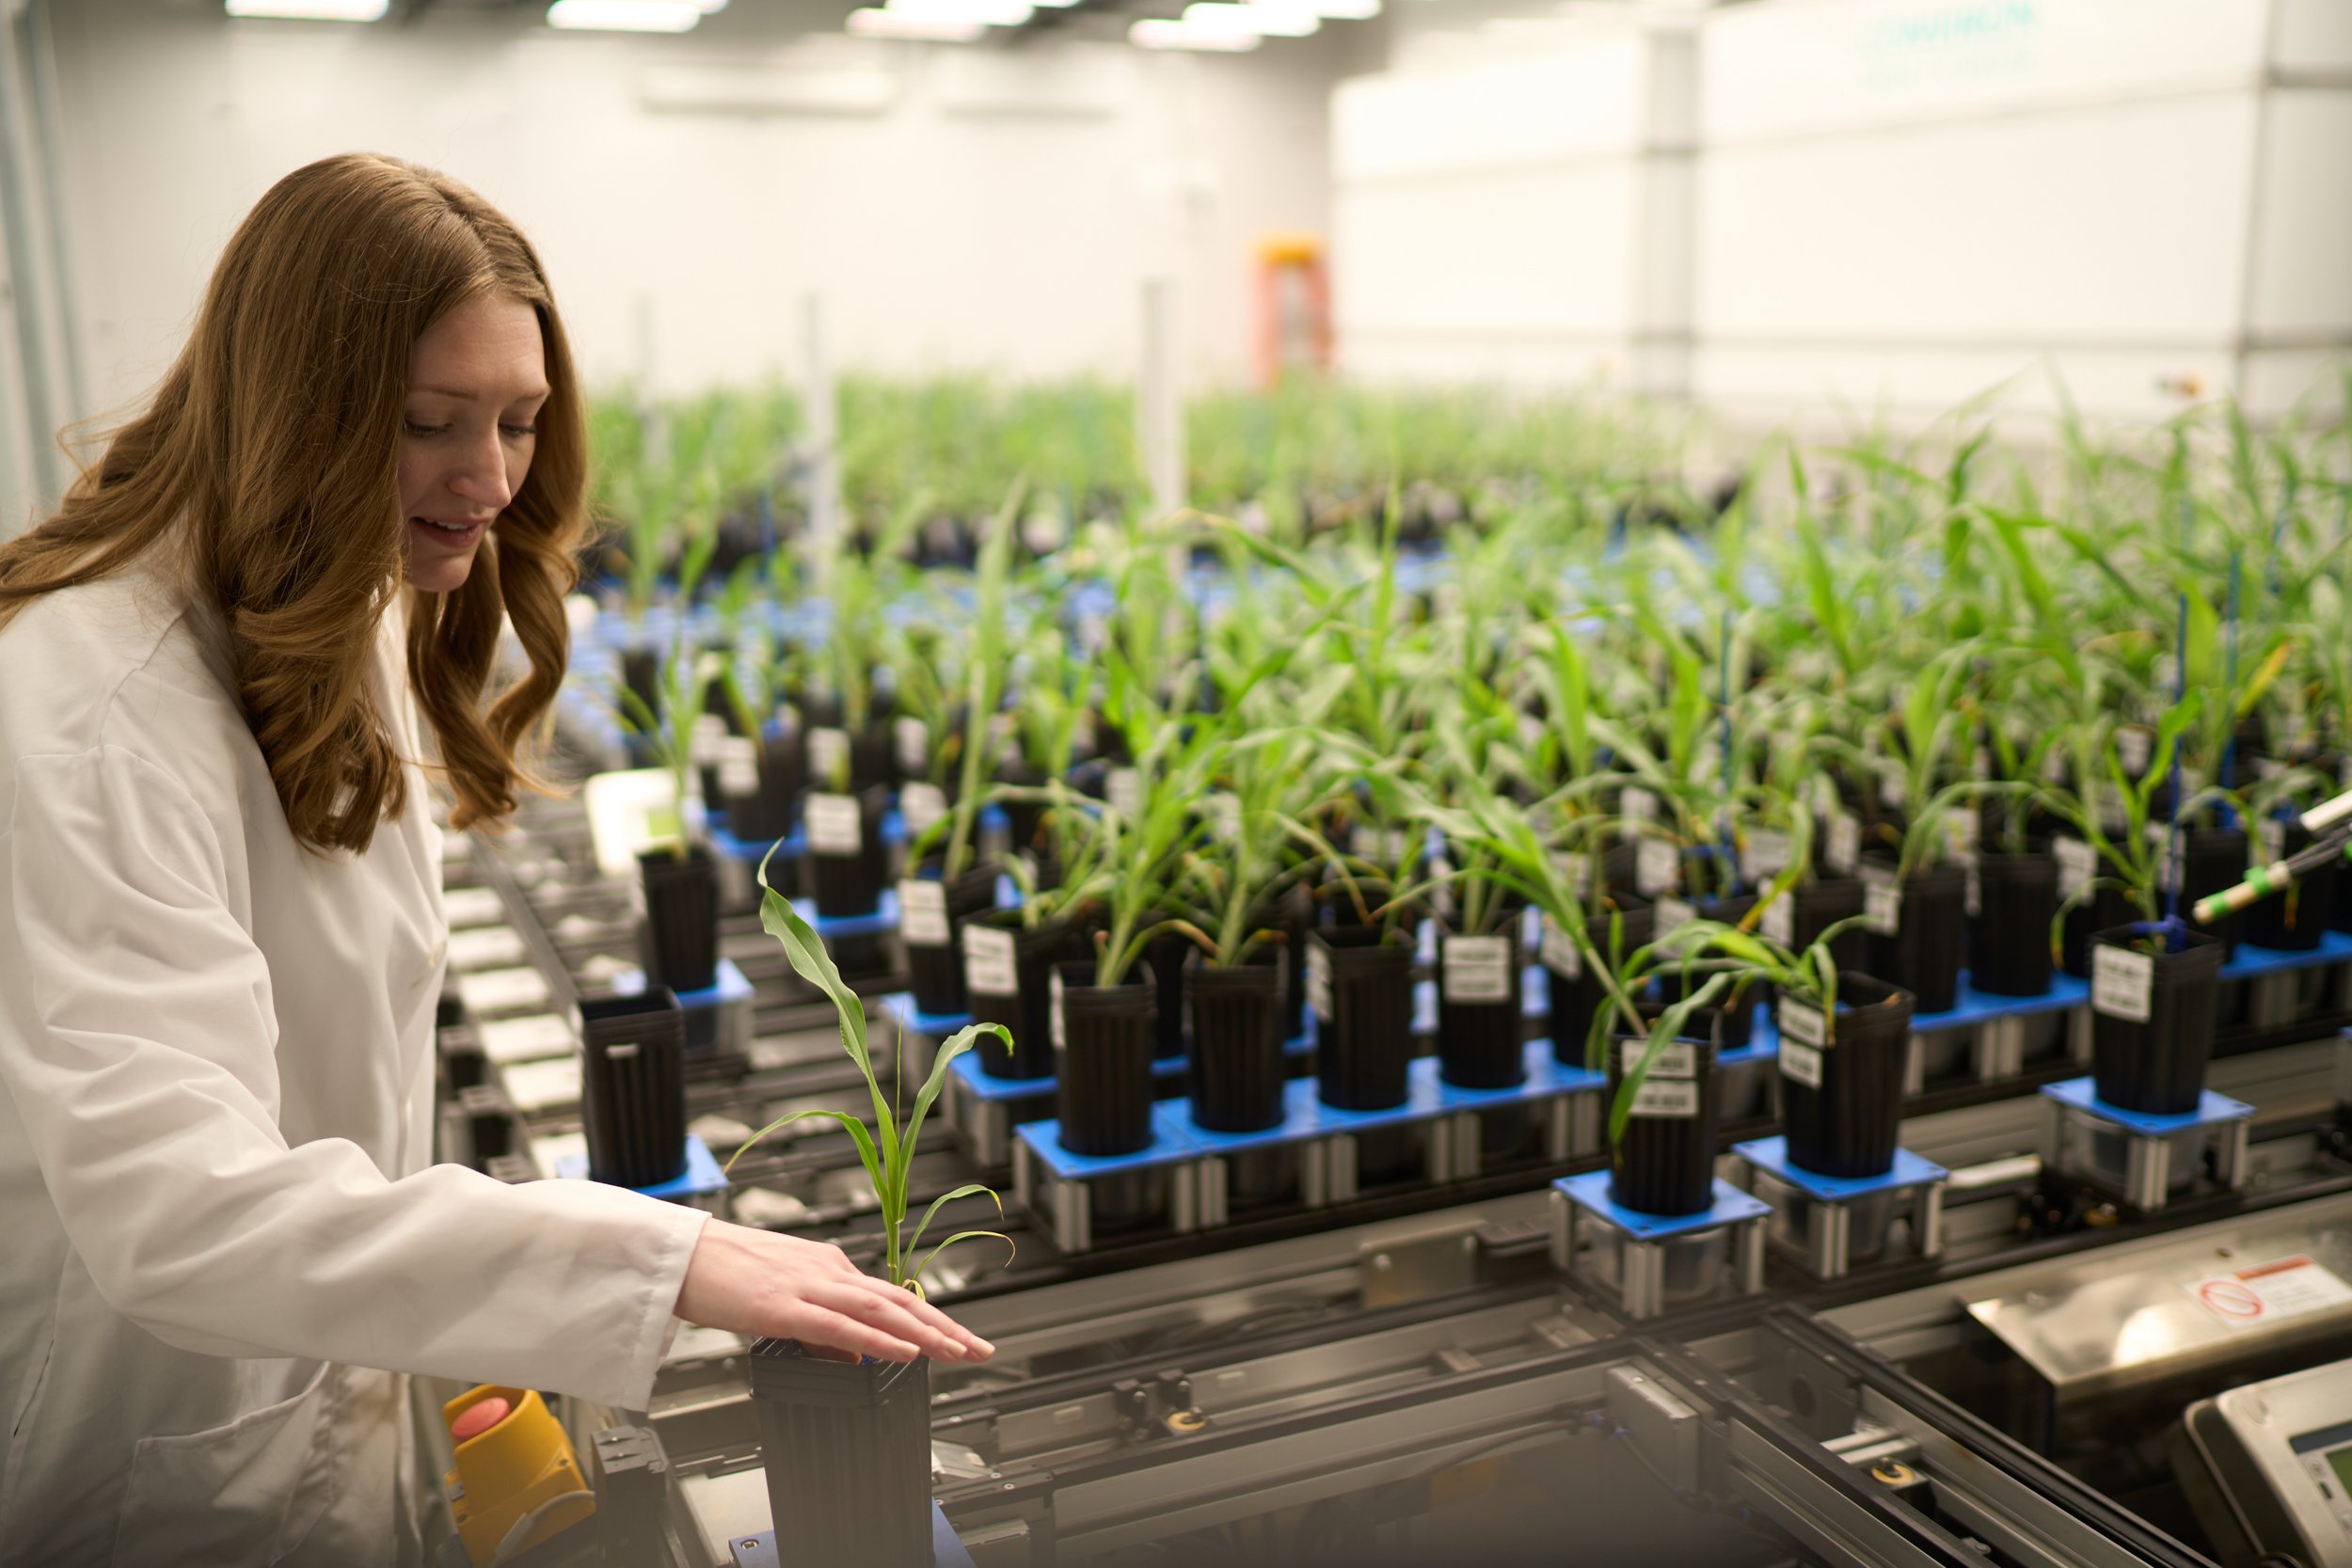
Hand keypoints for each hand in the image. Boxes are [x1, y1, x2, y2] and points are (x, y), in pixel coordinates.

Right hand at [673, 1221, 993, 1364]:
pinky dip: (878, 1339)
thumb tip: (856, 1356)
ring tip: (957, 1351)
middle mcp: (827, 1271)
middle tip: (981, 1349)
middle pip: (898, 1301)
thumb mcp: (782, 1299)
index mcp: (828, 1267)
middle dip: (944, 1327)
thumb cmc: (722, 1273)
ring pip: (880, 1310)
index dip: (931, 1319)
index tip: (962, 1338)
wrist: (679, 1254)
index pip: (892, 1297)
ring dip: (924, 1332)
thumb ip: (821, 1326)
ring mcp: (807, 1286)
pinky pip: (840, 1325)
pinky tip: (905, 1352)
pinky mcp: (783, 1305)